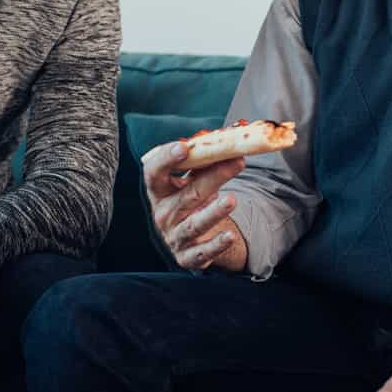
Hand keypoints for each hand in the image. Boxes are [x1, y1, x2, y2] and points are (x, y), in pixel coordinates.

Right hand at [143, 142, 244, 270]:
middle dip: (213, 178)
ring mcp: (174, 237)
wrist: (192, 238)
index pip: (154, 173)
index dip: (166, 159)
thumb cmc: (191, 199)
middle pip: (187, 195)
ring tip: (232, 200)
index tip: (184, 147)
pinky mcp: (187, 257)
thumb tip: (231, 135)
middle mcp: (163, 214)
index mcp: (160, 190)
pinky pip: (202, 253)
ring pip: (194, 224)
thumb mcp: (192, 180)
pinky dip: (216, 245)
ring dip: (213, 212)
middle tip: (237, 162)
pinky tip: (230, 236)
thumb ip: (205, 160)